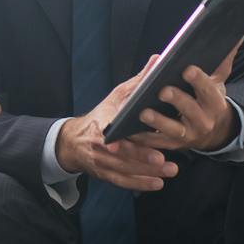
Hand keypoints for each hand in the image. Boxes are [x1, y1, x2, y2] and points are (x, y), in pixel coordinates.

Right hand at [55, 55, 179, 191]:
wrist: (73, 141)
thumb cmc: (101, 115)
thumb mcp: (116, 96)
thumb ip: (139, 82)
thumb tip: (158, 60)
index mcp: (102, 122)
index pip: (110, 129)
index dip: (118, 137)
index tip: (128, 140)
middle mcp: (100, 144)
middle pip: (121, 153)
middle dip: (141, 157)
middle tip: (163, 160)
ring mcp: (101, 161)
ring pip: (125, 169)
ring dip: (147, 172)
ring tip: (170, 170)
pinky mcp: (105, 174)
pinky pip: (123, 181)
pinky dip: (140, 184)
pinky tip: (158, 184)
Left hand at [126, 41, 240, 153]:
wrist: (213, 131)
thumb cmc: (210, 99)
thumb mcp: (218, 81)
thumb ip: (223, 60)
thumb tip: (236, 35)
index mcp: (214, 102)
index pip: (207, 89)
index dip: (198, 80)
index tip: (187, 69)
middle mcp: (203, 120)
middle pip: (190, 109)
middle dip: (177, 100)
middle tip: (162, 90)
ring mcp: (188, 135)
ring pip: (173, 129)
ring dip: (158, 122)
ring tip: (142, 112)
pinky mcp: (173, 145)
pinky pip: (157, 143)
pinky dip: (144, 138)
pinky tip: (130, 130)